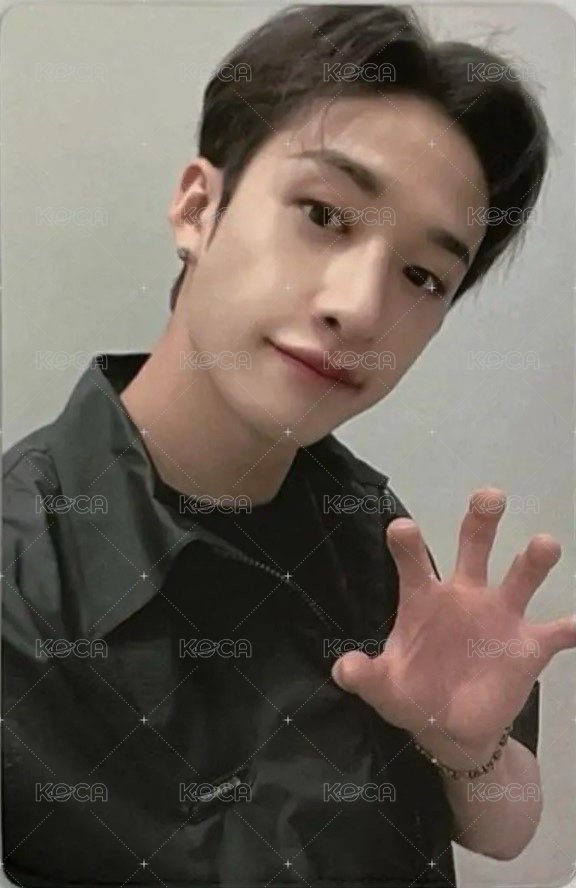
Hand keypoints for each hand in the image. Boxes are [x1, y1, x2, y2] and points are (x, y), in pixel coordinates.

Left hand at [331, 488, 575, 754]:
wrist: (452, 729)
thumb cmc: (413, 694)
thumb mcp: (384, 688)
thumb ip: (365, 676)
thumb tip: (343, 670)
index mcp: (425, 599)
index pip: (414, 562)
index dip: (408, 543)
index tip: (403, 528)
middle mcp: (465, 596)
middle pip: (474, 546)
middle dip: (482, 520)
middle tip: (490, 496)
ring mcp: (500, 618)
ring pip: (521, 577)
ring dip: (533, 560)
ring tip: (544, 544)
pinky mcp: (528, 647)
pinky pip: (556, 633)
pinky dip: (571, 628)